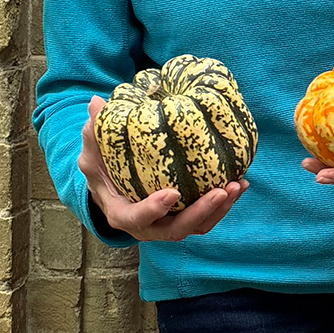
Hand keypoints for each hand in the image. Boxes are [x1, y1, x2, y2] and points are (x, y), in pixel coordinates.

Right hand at [78, 96, 246, 239]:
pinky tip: (241, 183)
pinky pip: (207, 217)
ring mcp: (168, 225)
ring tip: (237, 185)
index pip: (137, 218)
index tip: (170, 192)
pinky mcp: (185, 218)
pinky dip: (225, 203)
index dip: (153, 209)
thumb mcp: (92, 153)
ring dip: (220, 209)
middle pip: (176, 229)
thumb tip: (95, 103)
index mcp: (122, 214)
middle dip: (201, 211)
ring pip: (197, 226)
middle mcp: (148, 227)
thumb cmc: (102, 169)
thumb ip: (94, 133)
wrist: (114, 188)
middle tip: (221, 190)